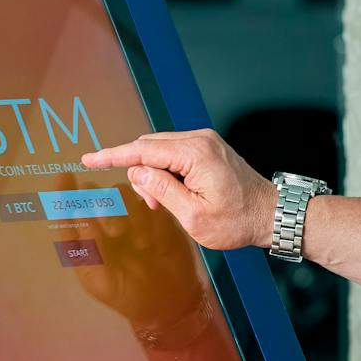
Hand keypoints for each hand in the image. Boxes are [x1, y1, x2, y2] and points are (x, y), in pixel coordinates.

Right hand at [81, 130, 275, 251]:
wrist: (270, 214)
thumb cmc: (236, 221)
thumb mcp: (193, 216)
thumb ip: (161, 190)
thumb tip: (137, 172)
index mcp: (195, 155)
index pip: (143, 151)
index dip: (113, 156)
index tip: (90, 159)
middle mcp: (200, 140)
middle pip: (149, 147)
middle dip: (141, 174)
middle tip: (154, 205)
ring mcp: (205, 141)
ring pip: (159, 150)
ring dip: (155, 175)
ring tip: (168, 203)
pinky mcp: (208, 147)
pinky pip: (173, 152)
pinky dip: (167, 171)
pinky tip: (176, 192)